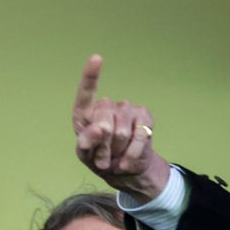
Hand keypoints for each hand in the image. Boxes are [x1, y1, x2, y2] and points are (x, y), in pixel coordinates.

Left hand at [72, 54, 170, 200]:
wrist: (126, 171)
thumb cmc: (101, 159)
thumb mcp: (86, 156)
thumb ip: (86, 143)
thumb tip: (98, 129)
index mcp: (86, 114)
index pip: (86, 93)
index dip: (91, 76)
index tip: (97, 59)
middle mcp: (106, 106)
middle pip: (104, 123)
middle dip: (103, 147)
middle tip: (103, 160)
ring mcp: (126, 109)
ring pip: (121, 132)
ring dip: (117, 152)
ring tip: (116, 158)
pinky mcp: (144, 116)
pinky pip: (139, 135)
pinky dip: (132, 153)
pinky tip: (127, 161)